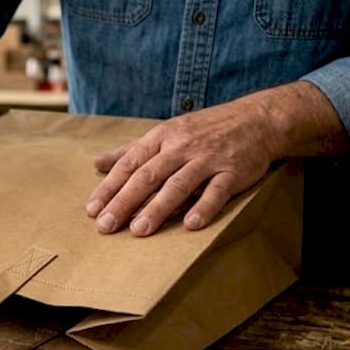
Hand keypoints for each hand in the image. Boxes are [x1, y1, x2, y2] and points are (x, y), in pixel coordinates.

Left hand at [86, 99, 278, 236]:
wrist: (257, 119)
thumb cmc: (205, 129)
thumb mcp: (166, 132)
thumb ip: (131, 150)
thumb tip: (96, 163)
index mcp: (162, 137)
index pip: (130, 164)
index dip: (110, 187)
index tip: (93, 210)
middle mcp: (181, 147)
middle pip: (148, 176)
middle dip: (125, 201)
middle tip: (106, 226)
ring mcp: (207, 158)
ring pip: (178, 184)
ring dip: (157, 208)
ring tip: (139, 230)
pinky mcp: (232, 170)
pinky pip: (217, 190)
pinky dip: (204, 206)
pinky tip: (191, 224)